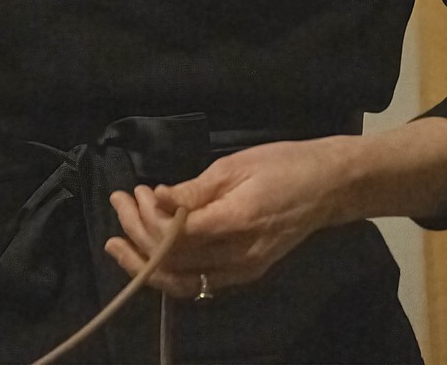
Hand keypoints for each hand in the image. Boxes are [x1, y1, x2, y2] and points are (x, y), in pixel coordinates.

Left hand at [104, 136, 352, 299]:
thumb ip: (195, 189)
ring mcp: (243, 272)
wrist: (328, 186)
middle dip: (137, 236)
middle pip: (174, 262)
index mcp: (237, 224)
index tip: (134, 191)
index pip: (177, 237)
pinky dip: (170, 268)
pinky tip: (152, 248)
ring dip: (146, 260)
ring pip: (183, 282)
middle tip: (118, 202)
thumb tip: (157, 198)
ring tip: (119, 238)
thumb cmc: (283, 165)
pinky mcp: (245, 273)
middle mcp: (239, 259)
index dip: (148, 219)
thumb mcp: (236, 166)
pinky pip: (199, 281)